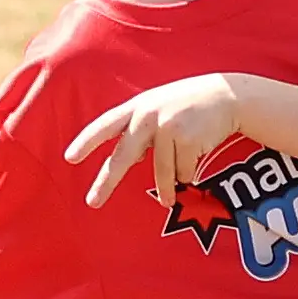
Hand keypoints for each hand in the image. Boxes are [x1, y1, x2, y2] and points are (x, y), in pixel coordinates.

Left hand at [66, 71, 245, 208]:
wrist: (227, 96)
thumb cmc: (190, 104)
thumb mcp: (160, 107)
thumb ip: (141, 128)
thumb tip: (128, 160)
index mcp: (137, 107)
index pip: (105, 125)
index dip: (87, 141)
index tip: (69, 158)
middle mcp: (148, 116)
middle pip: (123, 155)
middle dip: (107, 181)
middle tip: (92, 202)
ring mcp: (167, 127)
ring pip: (160, 172)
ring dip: (167, 188)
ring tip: (168, 201)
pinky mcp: (186, 139)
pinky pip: (182, 171)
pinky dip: (188, 173)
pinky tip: (196, 159)